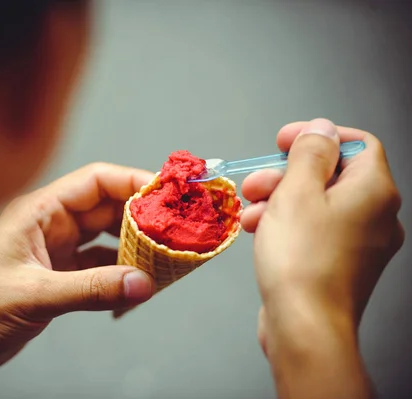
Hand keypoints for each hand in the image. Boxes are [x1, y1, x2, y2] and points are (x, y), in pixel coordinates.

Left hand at [0, 163, 154, 394]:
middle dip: (142, 216)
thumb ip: (90, 289)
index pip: (96, 182)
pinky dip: (120, 274)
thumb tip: (143, 284)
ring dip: (135, 246)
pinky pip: (100, 268)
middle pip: (108, 209)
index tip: (167, 194)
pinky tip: (138, 283)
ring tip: (165, 256)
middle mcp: (52, 225)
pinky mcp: (59, 277)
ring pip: (107, 238)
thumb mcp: (34, 294)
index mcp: (41, 211)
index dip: (133, 182)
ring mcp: (57, 251)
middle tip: (177, 228)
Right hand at [241, 119, 403, 397]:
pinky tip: (258, 232)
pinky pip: (316, 231)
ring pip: (318, 205)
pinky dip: (288, 225)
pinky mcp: (341, 265)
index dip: (317, 137)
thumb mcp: (297, 192)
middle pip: (331, 176)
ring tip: (249, 213)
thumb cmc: (301, 259)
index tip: (283, 141)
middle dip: (286, 174)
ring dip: (279, 201)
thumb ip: (310, 153)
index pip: (355, 144)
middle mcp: (376, 216)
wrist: (305, 326)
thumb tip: (321, 129)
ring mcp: (360, 244)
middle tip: (255, 183)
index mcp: (374, 191)